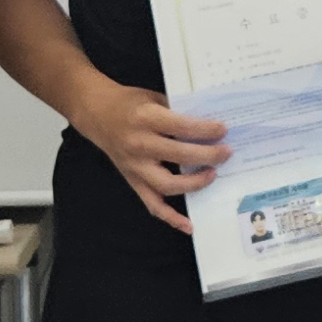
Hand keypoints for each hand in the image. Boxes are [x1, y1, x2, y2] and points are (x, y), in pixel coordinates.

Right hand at [87, 75, 228, 234]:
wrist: (95, 113)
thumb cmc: (128, 102)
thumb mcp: (153, 97)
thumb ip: (177, 111)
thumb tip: (209, 126)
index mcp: (146, 118)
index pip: (182, 127)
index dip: (206, 130)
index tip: (223, 130)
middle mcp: (139, 144)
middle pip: (180, 156)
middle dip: (208, 155)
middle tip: (226, 152)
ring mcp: (135, 166)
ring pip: (168, 185)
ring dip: (195, 184)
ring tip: (213, 174)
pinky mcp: (132, 180)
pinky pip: (152, 204)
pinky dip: (171, 217)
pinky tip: (188, 225)